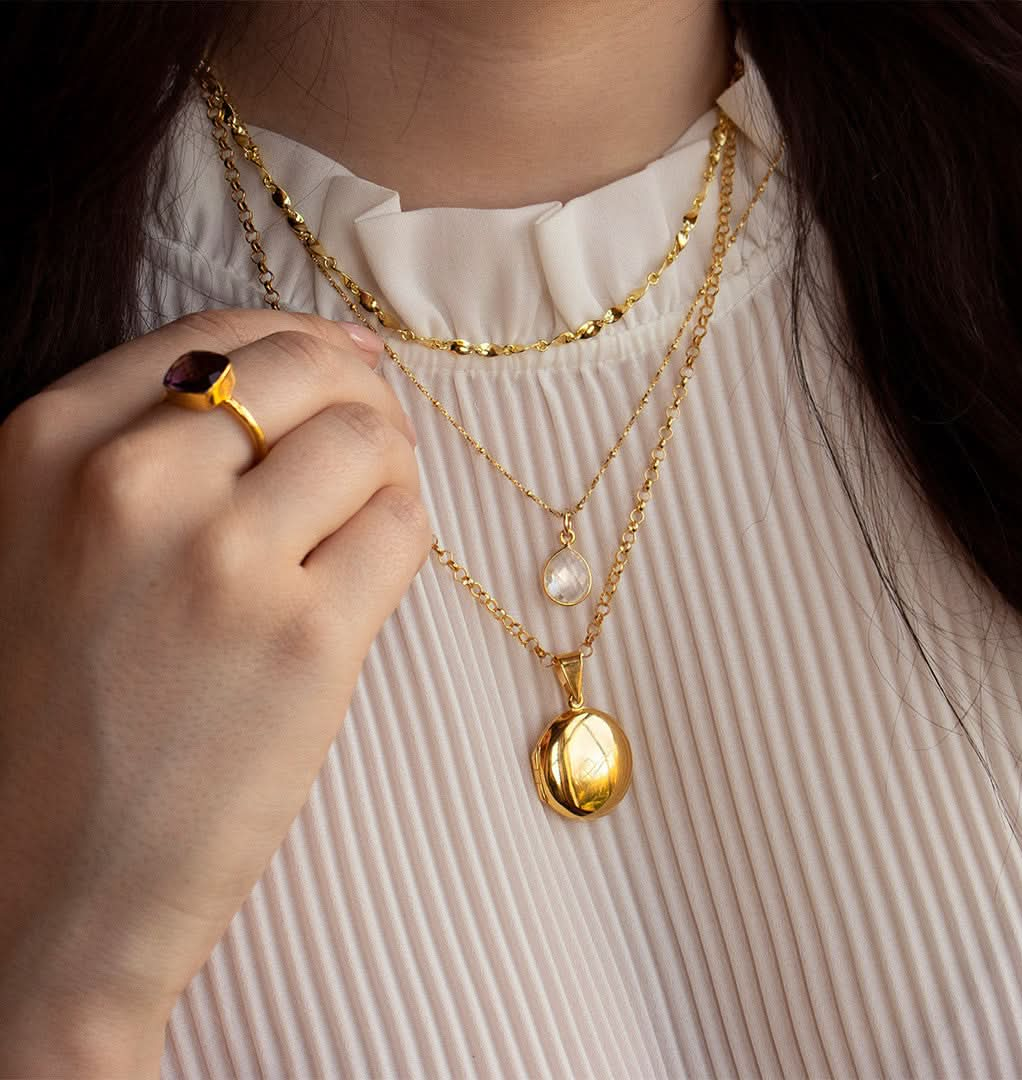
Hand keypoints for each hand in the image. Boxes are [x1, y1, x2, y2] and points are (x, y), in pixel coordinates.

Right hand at [0, 310, 428, 1074]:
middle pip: (306, 371)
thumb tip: (322, 360)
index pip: (218, 338)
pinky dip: (408, 530)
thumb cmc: (51, 718)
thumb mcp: (51, 547)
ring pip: (368, 440)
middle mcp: (132, 486)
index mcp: (47, 449)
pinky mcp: (306, 640)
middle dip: (358, 396)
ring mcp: (223, 562)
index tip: (341, 371)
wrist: (41, 892)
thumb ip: (156, 450)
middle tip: (371, 444)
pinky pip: (405, 526)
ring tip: (371, 513)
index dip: (300, 345)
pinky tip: (376, 566)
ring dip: (391, 466)